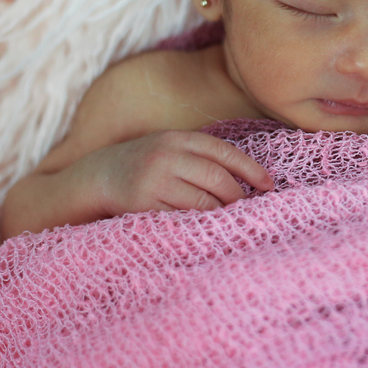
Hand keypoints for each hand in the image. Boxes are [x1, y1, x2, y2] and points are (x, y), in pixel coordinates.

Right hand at [88, 130, 275, 216]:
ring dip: (221, 214)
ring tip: (228, 220)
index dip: (251, 169)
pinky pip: (181, 219)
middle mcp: (167, 155)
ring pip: (202, 202)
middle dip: (237, 196)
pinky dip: (198, 225)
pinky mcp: (143, 204)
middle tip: (245, 209)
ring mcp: (154, 180)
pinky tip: (205, 228)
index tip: (269, 184)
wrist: (98, 176)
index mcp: (179, 138)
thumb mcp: (171, 148)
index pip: (224, 152)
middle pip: (217, 178)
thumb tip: (248, 180)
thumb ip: (201, 157)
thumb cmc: (146, 164)